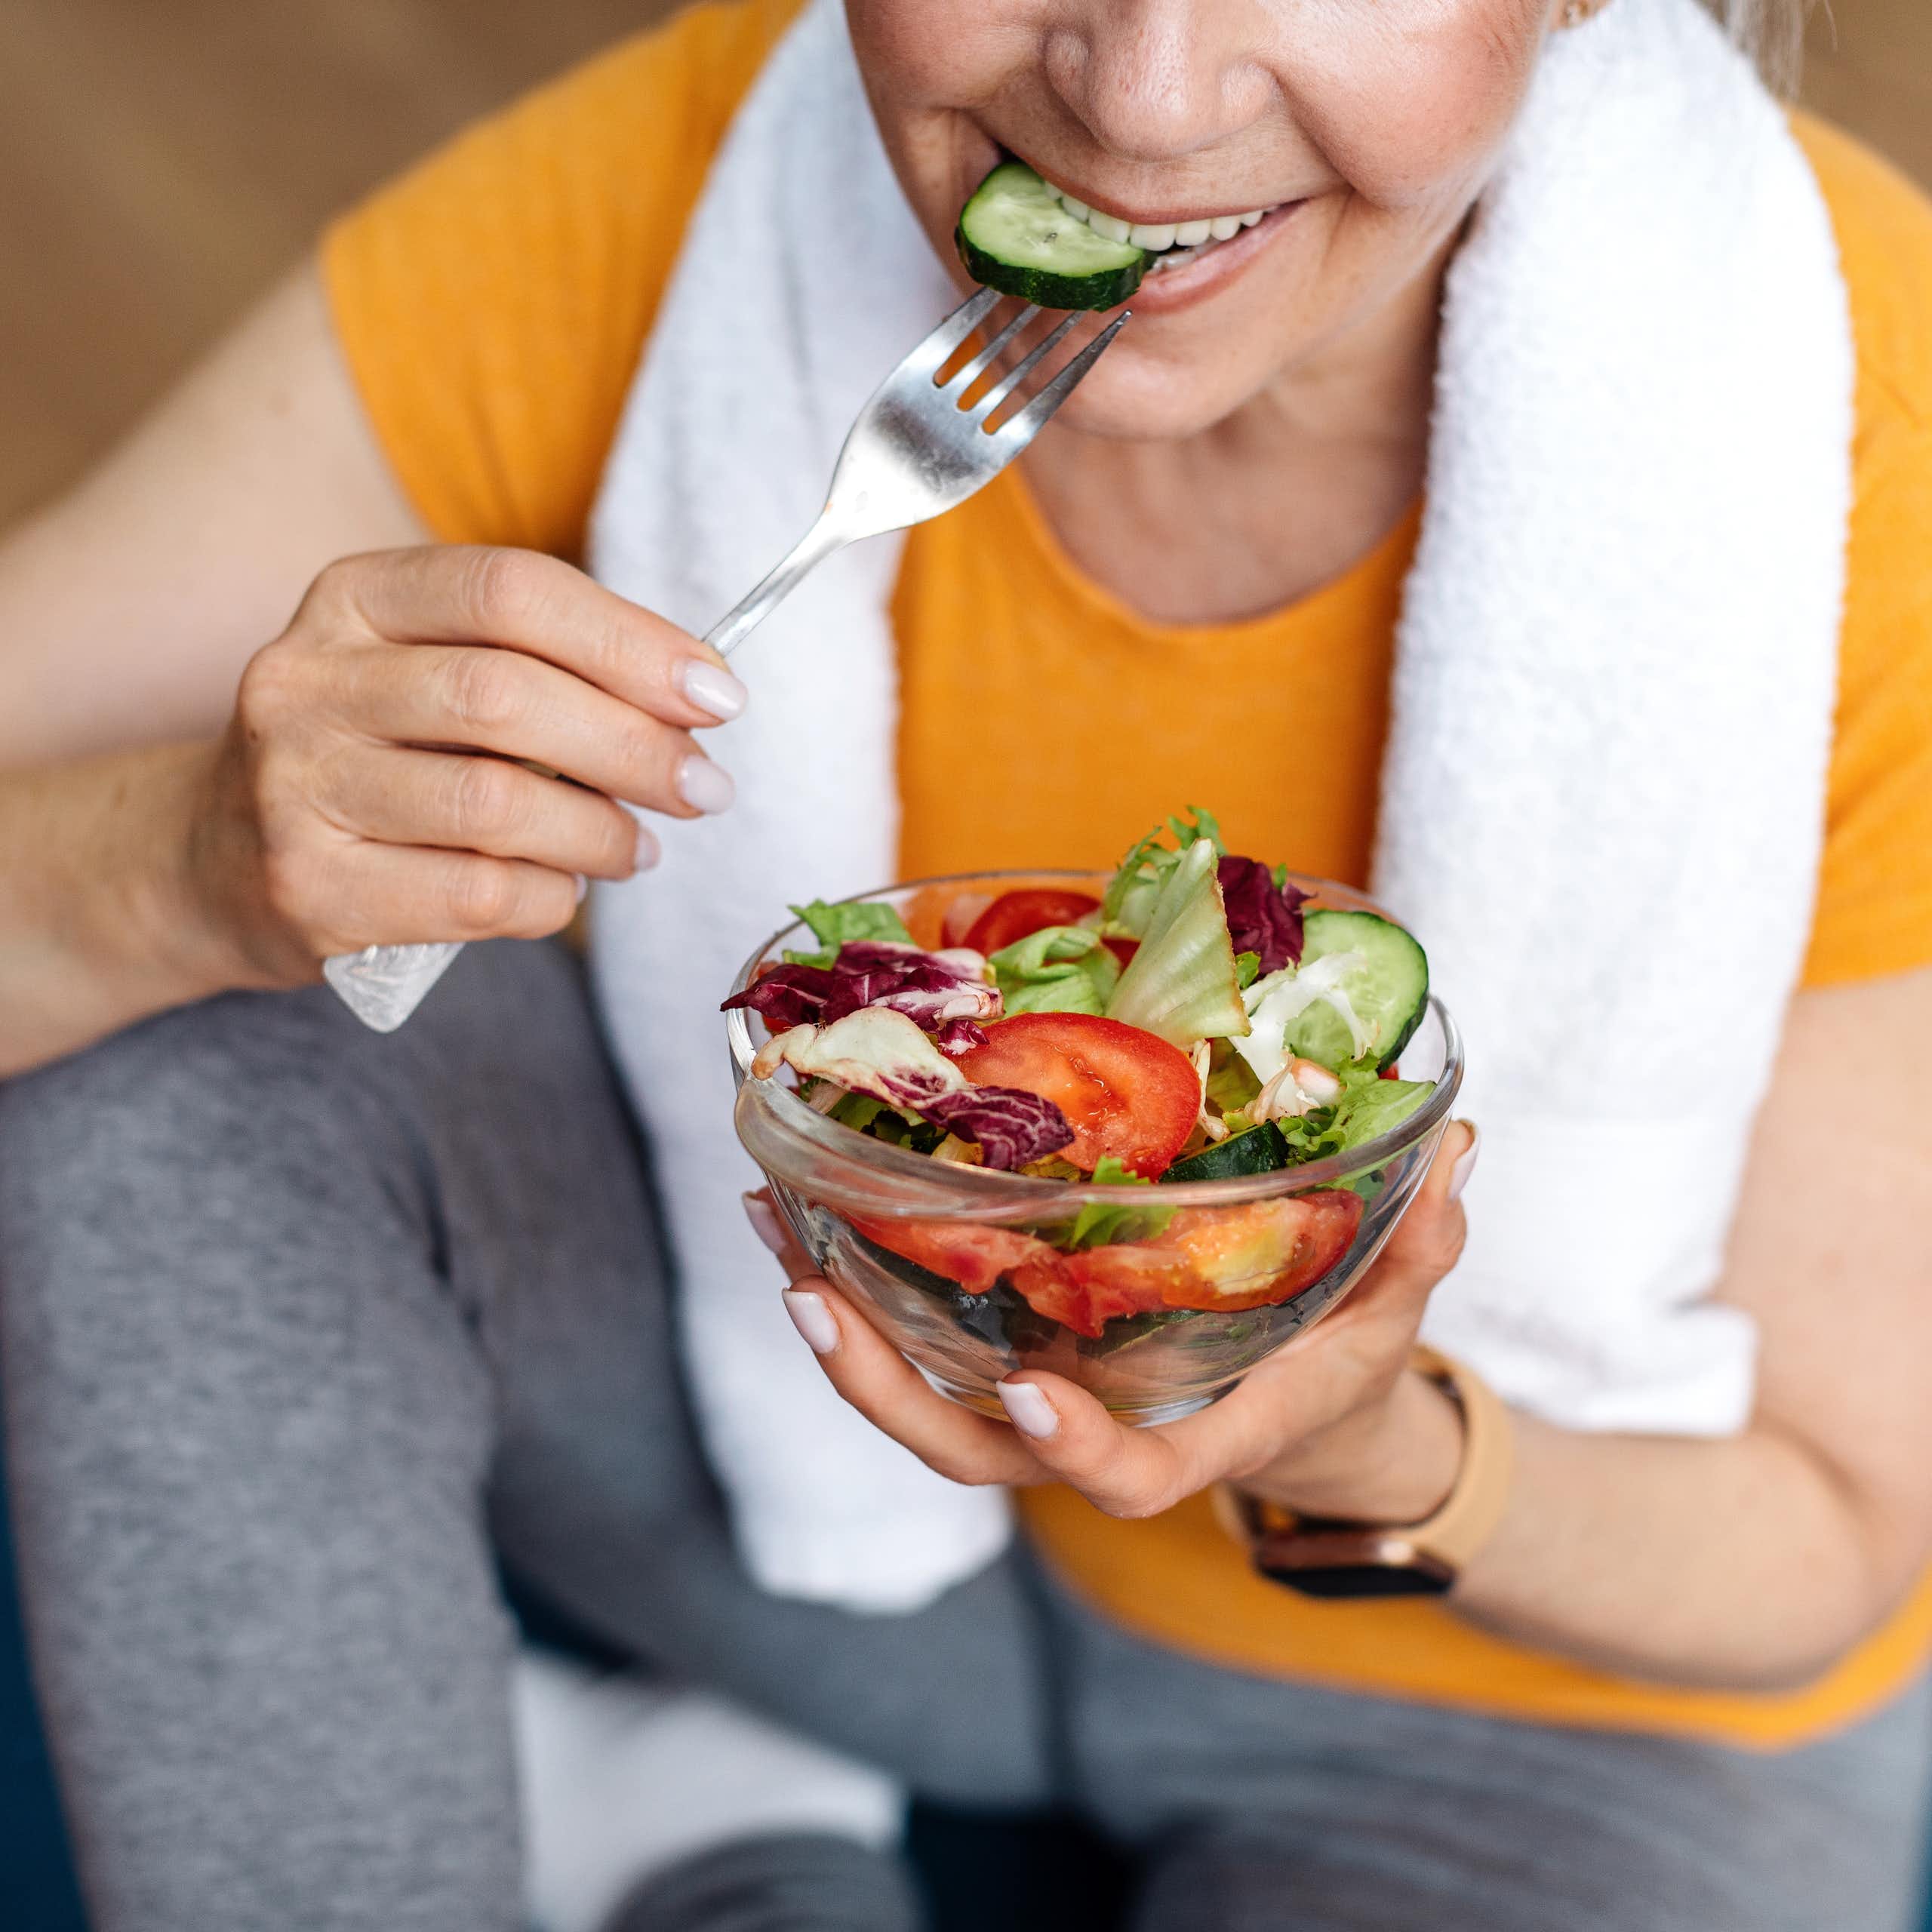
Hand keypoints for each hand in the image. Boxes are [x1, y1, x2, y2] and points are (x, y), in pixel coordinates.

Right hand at [184, 545, 745, 985]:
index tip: (717, 696)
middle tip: (704, 788)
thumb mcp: (427, 674)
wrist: (211, 860)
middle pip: (509, 695)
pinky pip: (476, 896)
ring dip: (602, 833)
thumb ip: (544, 668)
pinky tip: (568, 890)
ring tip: (641, 847)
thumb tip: (697, 700)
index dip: (632, 641)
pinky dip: (552, 898)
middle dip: (636, 746)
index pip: (512, 590)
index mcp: (354, 597)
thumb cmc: (369, 757)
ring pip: (497, 804)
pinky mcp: (307, 887)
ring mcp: (295, 785)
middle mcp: (308, 678)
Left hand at [747, 1120, 1479, 1524]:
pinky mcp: (1013, 1356)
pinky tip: (802, 1212)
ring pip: (926, 1404)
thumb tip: (1456, 1149)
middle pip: (974, 1454)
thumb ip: (1420, 1243)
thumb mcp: (1394, 1307)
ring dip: (840, 1327)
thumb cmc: (1343, 1358)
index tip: (1029, 1389)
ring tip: (771, 1229)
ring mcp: (1047, 1399)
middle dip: (885, 1390)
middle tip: (813, 1294)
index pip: (1132, 1479)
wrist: (1296, 1409)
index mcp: (1201, 1430)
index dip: (1077, 1450)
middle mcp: (1104, 1426)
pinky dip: (856, 1288)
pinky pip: (922, 1346)